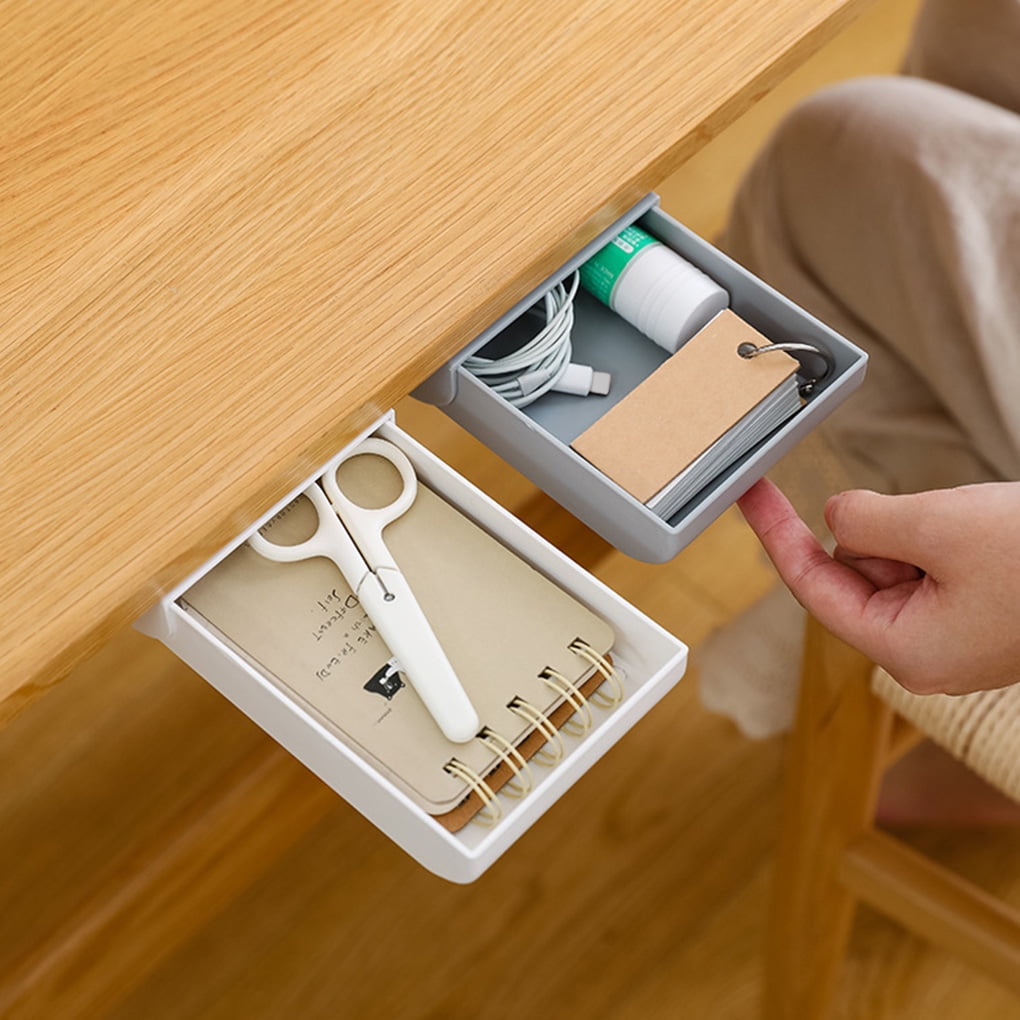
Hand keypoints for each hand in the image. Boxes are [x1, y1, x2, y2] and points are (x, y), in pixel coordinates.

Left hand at [737, 477, 1019, 694]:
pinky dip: (941, 537)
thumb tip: (835, 520)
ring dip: (918, 531)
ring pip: (894, 563)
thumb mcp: (939, 526)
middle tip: (936, 521)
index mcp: (906, 650)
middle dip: (879, 533)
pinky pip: (931, 564)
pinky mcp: (979, 613)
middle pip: (856, 574)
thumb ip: (867, 522)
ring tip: (977, 530)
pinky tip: (986, 533)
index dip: (777, 536)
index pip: (813, 588)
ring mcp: (953, 635)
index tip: (750, 494)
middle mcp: (924, 652)